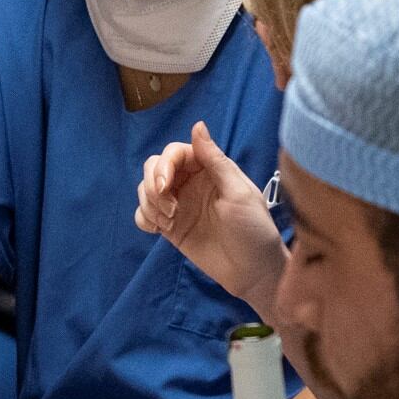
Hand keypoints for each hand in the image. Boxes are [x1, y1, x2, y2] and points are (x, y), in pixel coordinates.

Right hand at [134, 132, 284, 305]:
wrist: (253, 273)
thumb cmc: (254, 230)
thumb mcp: (238, 193)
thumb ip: (215, 160)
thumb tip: (197, 125)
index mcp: (209, 169)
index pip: (174, 152)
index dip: (164, 165)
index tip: (164, 185)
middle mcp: (191, 183)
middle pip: (153, 167)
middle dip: (152, 185)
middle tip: (169, 209)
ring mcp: (179, 205)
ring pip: (145, 190)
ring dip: (149, 204)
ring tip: (169, 222)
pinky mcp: (170, 227)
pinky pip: (144, 214)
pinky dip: (145, 218)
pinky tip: (161, 229)